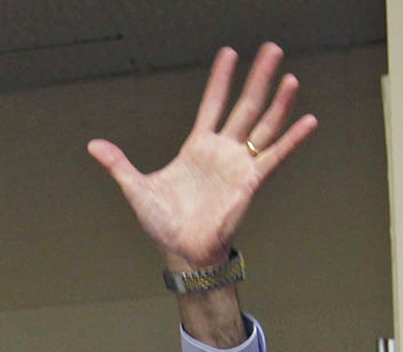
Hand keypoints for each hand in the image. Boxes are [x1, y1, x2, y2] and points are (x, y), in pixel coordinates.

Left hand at [85, 44, 316, 268]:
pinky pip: (275, 156)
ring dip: (278, 102)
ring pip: (263, 125)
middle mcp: (222, 151)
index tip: (229, 53)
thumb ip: (119, 163)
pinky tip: (308, 121)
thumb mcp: (136, 188)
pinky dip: (292, 139)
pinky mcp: (250, 181)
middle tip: (271, 49)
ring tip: (290, 76)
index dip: (220, 79)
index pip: (212, 104)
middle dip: (258, 77)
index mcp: (197, 147)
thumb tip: (93, 145)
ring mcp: (238, 164)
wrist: (182, 252)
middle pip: (244, 106)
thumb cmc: (163, 224)